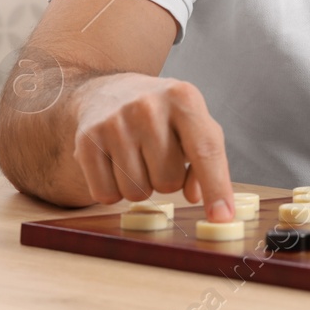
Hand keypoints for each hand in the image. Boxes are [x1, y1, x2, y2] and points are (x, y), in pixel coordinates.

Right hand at [70, 73, 235, 221]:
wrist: (110, 92)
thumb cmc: (162, 113)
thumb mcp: (193, 122)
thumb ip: (207, 158)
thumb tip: (196, 197)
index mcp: (183, 98)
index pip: (205, 151)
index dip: (216, 188)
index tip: (222, 217)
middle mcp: (148, 107)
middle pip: (168, 181)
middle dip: (168, 180)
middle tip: (159, 156)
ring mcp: (114, 123)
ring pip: (138, 193)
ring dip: (141, 186)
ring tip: (138, 157)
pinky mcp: (86, 141)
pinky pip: (106, 195)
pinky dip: (114, 191)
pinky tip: (116, 164)